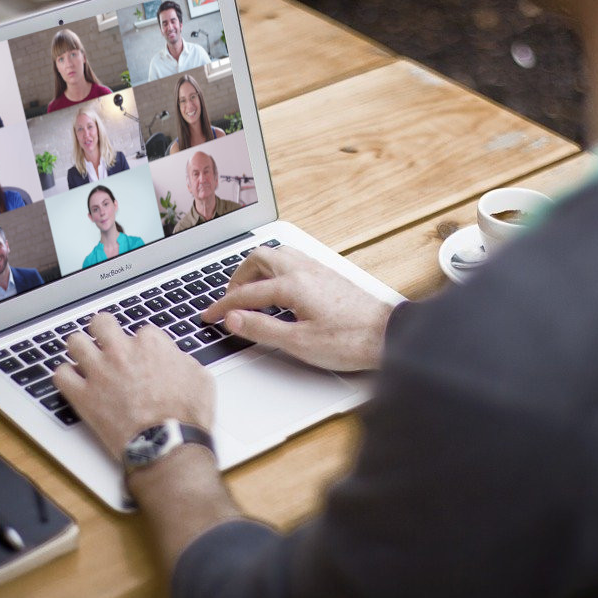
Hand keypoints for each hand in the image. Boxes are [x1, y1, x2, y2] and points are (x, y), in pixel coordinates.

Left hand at [53, 315, 213, 461]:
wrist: (167, 444)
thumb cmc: (185, 416)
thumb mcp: (200, 379)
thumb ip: (183, 361)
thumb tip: (175, 359)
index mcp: (150, 345)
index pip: (141, 331)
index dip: (142, 344)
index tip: (142, 356)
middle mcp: (121, 353)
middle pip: (101, 323)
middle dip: (103, 330)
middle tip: (106, 340)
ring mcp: (99, 372)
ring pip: (75, 342)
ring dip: (80, 348)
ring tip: (84, 357)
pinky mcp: (83, 396)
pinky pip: (61, 375)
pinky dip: (65, 376)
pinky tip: (73, 381)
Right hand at [201, 245, 393, 371]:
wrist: (388, 335)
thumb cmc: (350, 340)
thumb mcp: (299, 343)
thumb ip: (262, 329)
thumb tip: (233, 319)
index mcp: (293, 285)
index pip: (246, 293)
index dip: (223, 306)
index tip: (209, 316)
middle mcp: (304, 270)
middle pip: (258, 259)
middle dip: (237, 277)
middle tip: (229, 300)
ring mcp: (318, 269)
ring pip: (277, 254)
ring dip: (257, 269)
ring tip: (249, 291)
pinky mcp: (328, 275)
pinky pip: (293, 260)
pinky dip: (275, 269)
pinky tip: (278, 287)